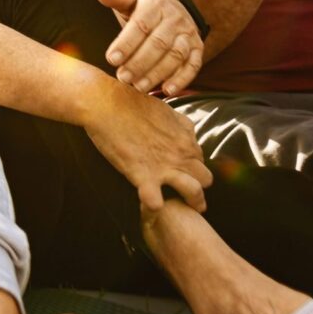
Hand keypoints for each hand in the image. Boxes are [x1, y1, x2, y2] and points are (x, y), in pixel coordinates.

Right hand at [81, 84, 212, 212]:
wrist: (106, 103)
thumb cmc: (132, 103)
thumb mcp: (166, 109)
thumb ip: (182, 125)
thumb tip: (191, 135)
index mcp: (185, 140)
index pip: (201, 162)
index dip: (193, 169)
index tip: (183, 174)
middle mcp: (180, 154)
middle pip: (206, 180)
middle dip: (200, 188)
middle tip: (189, 197)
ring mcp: (163, 166)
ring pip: (193, 192)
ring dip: (190, 202)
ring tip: (183, 209)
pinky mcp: (141, 175)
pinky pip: (154, 201)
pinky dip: (153, 208)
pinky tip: (150, 210)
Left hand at [95, 0, 202, 96]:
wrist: (173, 9)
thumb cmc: (145, 8)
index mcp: (155, 6)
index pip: (140, 26)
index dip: (126, 44)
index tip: (111, 59)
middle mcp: (175, 19)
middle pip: (158, 43)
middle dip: (139, 63)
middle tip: (123, 78)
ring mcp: (188, 35)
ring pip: (175, 56)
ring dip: (157, 73)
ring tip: (139, 87)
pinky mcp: (197, 49)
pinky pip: (193, 65)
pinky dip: (182, 79)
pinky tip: (167, 90)